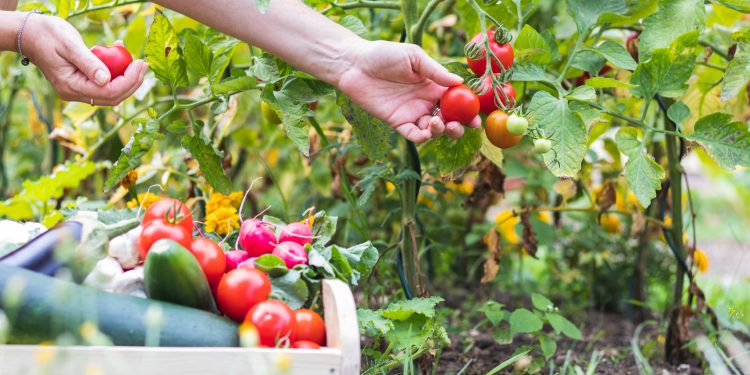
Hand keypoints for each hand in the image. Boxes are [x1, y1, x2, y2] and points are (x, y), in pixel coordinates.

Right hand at [21, 13, 146, 105]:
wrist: (30, 33)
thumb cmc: (47, 35)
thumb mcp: (70, 45)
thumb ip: (89, 63)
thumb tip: (106, 80)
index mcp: (71, 87)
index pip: (108, 92)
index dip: (129, 81)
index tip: (141, 64)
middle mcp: (75, 93)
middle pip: (113, 96)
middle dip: (132, 82)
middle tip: (144, 64)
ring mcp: (78, 90)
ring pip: (110, 91)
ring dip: (126, 77)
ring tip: (135, 59)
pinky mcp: (82, 82)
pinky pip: (104, 82)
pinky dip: (115, 71)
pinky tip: (119, 51)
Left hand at [336, 40, 480, 142]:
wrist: (355, 64)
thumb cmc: (384, 55)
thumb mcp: (414, 57)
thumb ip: (436, 71)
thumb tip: (459, 82)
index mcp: (434, 85)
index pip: (456, 101)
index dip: (468, 110)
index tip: (476, 117)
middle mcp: (426, 101)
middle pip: (449, 119)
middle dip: (458, 126)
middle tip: (460, 125)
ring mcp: (412, 113)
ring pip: (433, 130)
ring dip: (441, 131)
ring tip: (437, 122)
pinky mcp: (397, 122)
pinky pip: (413, 135)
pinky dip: (422, 138)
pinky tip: (426, 132)